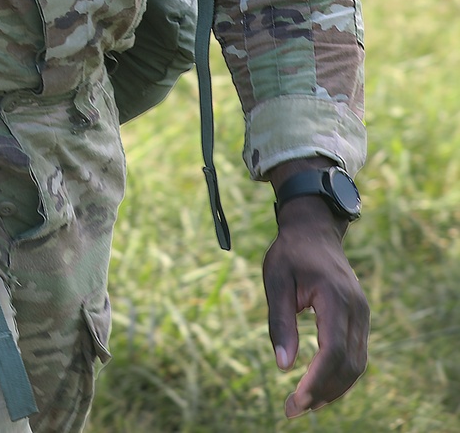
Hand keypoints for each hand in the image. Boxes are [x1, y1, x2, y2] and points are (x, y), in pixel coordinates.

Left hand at [263, 197, 368, 417]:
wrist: (314, 228)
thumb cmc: (290, 252)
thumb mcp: (276, 280)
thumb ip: (280, 322)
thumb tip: (283, 366)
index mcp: (334, 296)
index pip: (333, 351)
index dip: (316, 381)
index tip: (295, 401)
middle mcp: (356, 309)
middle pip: (348, 365)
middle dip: (322, 392)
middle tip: (292, 410)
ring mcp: (362, 314)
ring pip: (357, 365)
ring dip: (333, 389)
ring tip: (303, 404)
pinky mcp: (360, 318)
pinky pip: (356, 355)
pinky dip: (340, 375)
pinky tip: (318, 386)